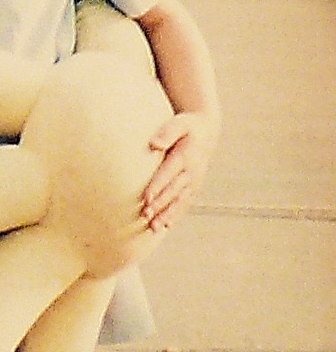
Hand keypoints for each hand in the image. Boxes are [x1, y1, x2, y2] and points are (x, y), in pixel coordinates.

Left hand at [141, 110, 215, 231]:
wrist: (207, 132)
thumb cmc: (187, 126)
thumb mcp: (179, 123)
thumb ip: (166, 133)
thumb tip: (153, 144)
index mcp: (185, 157)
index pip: (168, 174)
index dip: (157, 187)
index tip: (146, 198)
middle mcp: (192, 173)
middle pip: (173, 192)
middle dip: (159, 205)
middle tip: (145, 216)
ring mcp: (194, 182)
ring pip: (179, 202)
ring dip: (166, 215)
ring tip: (153, 228)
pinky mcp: (194, 188)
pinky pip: (185, 204)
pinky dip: (176, 215)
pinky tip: (165, 226)